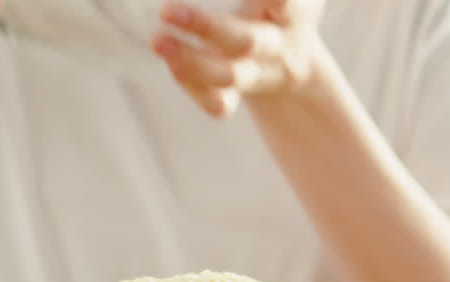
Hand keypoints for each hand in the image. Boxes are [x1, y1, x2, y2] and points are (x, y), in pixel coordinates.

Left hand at [151, 0, 326, 117]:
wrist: (293, 56)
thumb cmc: (281, 0)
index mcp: (293, 8)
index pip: (290, 4)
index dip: (279, 2)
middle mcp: (275, 40)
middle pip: (245, 41)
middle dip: (206, 27)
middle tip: (165, 9)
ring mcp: (257, 71)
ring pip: (228, 77)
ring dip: (190, 62)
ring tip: (156, 41)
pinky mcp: (238, 91)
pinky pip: (220, 104)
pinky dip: (195, 90)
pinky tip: (170, 63)